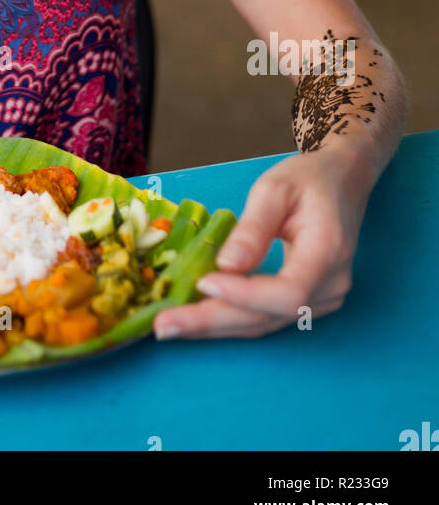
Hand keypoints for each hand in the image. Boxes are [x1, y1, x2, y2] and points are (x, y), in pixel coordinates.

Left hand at [153, 143, 373, 339]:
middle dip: (213, 321)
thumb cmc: (307, 179)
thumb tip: (225, 266)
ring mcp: (322, 299)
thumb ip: (253, 227)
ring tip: (169, 325)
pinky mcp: (308, 302)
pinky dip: (228, 316)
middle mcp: (330, 285)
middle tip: (165, 325)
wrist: (341, 181)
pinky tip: (196, 315)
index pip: (289, 292)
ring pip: (263, 322)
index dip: (245, 294)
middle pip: (269, 316)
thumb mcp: (275, 188)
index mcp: (328, 251)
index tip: (203, 281)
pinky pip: (265, 316)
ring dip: (215, 325)